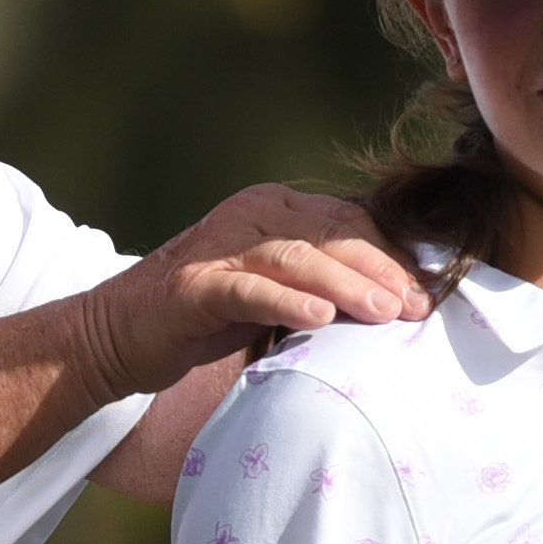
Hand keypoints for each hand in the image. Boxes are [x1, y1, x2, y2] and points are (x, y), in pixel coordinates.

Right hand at [73, 186, 426, 403]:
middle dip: (382, 270)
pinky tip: (321, 320)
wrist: (113, 335)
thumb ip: (317, 281)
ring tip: (387, 313)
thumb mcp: (270, 290)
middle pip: (331, 235)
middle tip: (419, 306)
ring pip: (297, 259)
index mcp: (273, 208)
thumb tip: (392, 299)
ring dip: (348, 285)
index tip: (428, 290)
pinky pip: (249, 289)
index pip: (347, 222)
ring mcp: (218, 247)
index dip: (392, 254)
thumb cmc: (201, 318)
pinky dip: (287, 303)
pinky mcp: (192, 286)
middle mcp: (249, 214)